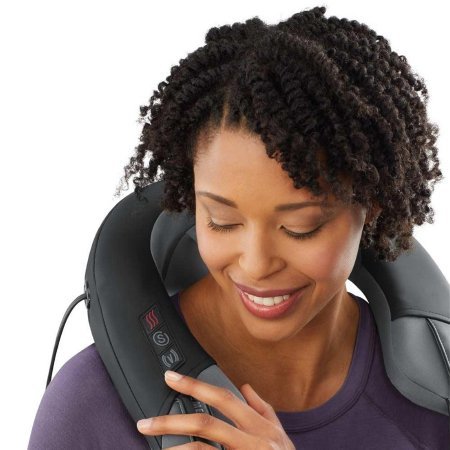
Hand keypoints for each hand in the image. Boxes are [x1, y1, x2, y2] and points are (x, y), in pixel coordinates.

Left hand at [136, 370, 294, 449]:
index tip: (171, 377)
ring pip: (203, 449)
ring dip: (175, 449)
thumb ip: (262, 408)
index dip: (195, 385)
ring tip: (156, 447)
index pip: (223, 397)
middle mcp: (253, 440)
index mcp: (259, 425)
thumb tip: (245, 387)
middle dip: (171, 421)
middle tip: (145, 423)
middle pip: (206, 423)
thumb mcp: (279, 433)